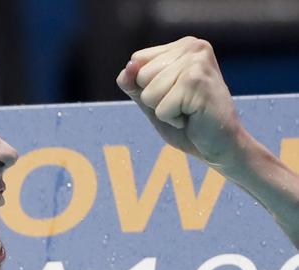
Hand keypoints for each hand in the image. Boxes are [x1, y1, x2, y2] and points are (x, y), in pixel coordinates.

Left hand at [117, 37, 246, 170]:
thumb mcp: (152, 101)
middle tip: (183, 105)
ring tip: (188, 110)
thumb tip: (127, 68)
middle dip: (154, 99)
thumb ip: (134, 84)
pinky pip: (161, 109)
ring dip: (164, 110)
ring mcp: (197, 62)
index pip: (136, 61)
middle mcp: (193, 47)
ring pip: (149, 93)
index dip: (146, 86)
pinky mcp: (197, 82)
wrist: (221, 144)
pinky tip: (193, 117)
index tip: (173, 94)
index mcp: (183, 46)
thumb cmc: (188, 122)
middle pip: (141, 76)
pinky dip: (172, 119)